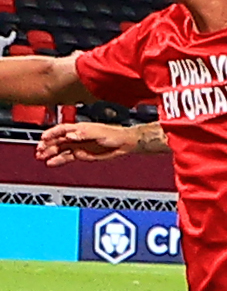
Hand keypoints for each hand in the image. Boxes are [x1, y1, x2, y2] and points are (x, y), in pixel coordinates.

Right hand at [32, 116, 151, 161]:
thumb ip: (83, 133)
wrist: (124, 144)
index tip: (43, 138)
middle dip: (47, 145)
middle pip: (57, 140)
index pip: (61, 129)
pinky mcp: (81, 154)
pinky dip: (58, 160)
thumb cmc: (114, 134)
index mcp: (79, 128)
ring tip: (41, 157)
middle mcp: (76, 136)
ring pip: (60, 149)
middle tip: (38, 150)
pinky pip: (67, 157)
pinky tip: (51, 162)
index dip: (51, 133)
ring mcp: (78, 145)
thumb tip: (70, 134)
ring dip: (49, 153)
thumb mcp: (98, 132)